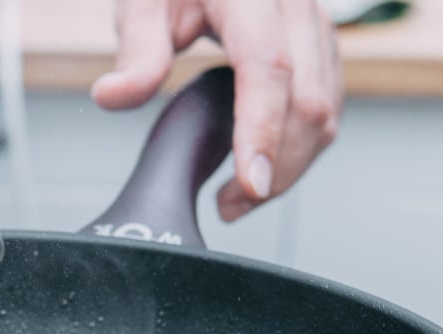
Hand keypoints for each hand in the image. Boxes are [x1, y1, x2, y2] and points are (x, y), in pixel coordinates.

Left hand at [92, 0, 341, 221]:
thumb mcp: (144, 2)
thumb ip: (137, 52)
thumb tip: (115, 95)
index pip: (269, 69)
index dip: (262, 132)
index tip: (249, 183)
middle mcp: (297, 5)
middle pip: (309, 101)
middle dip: (278, 168)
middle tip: (231, 205)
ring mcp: (317, 25)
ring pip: (327, 111)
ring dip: (292, 165)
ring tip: (241, 196)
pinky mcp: (321, 45)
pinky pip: (327, 104)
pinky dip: (300, 146)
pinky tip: (264, 166)